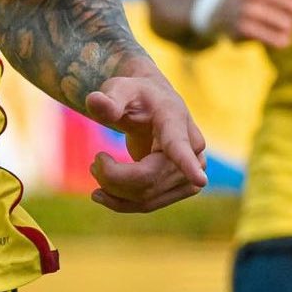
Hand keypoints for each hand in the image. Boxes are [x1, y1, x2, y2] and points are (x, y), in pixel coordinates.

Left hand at [84, 76, 207, 212]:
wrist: (152, 103)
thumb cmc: (134, 93)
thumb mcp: (120, 88)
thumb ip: (108, 99)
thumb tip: (94, 101)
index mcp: (175, 118)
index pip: (179, 145)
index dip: (186, 163)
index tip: (198, 179)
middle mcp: (192, 147)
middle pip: (150, 178)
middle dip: (114, 177)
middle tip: (93, 163)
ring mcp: (191, 171)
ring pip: (149, 196)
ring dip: (115, 190)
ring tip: (96, 169)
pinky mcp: (182, 187)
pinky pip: (151, 203)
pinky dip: (123, 202)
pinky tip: (103, 193)